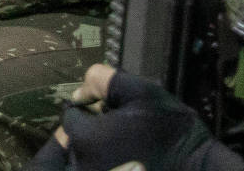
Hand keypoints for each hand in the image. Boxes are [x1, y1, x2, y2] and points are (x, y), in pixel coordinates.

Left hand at [48, 65, 243, 170]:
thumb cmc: (172, 134)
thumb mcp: (143, 92)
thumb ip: (106, 81)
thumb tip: (83, 88)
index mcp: (86, 138)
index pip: (71, 118)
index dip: (88, 109)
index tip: (106, 109)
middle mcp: (83, 165)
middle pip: (73, 143)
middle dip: (88, 132)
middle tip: (113, 129)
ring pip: (80, 162)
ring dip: (94, 152)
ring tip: (121, 147)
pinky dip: (105, 165)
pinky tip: (124, 161)